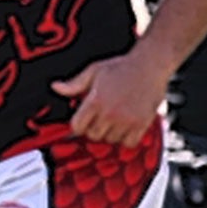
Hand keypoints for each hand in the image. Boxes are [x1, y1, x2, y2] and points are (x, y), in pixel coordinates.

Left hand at [54, 49, 168, 145]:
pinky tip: (127, 128)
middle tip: (101, 118)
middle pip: (94, 135)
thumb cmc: (122, 66)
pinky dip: (127, 139)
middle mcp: (110, 113)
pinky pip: (129, 143)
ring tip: (115, 121)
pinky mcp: (142, 124)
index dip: (79, 125)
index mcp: (96, 100)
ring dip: (111, 134)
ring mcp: (127, 120)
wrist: (150, 64)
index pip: (78, 127)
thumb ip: (74, 83)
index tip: (84, 121)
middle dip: (94, 128)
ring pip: (111, 140)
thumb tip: (56, 87)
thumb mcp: (94, 71)